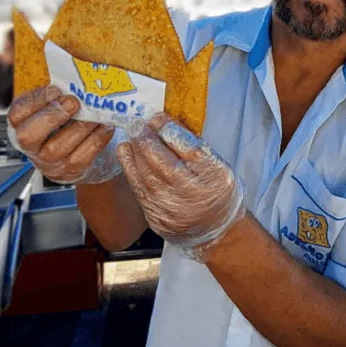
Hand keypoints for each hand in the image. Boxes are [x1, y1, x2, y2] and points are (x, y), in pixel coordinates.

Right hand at [7, 85, 118, 184]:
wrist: (74, 150)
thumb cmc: (62, 119)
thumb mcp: (53, 103)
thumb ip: (57, 94)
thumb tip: (74, 81)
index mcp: (21, 122)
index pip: (17, 113)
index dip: (36, 101)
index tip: (56, 90)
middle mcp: (30, 144)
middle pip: (29, 135)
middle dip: (52, 116)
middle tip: (73, 103)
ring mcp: (47, 161)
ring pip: (57, 148)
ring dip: (79, 127)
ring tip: (95, 114)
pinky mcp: (68, 170)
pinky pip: (81, 158)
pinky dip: (96, 140)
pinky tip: (105, 127)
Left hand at [116, 114, 244, 261]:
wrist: (213, 228)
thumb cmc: (216, 190)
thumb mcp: (218, 164)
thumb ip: (195, 145)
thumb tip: (167, 123)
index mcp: (213, 177)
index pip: (189, 149)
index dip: (169, 130)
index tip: (158, 118)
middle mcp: (192, 194)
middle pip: (164, 164)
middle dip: (147, 140)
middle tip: (139, 125)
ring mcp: (172, 209)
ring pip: (146, 177)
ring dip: (135, 153)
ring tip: (132, 137)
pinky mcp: (156, 216)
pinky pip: (139, 190)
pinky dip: (130, 169)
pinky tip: (127, 154)